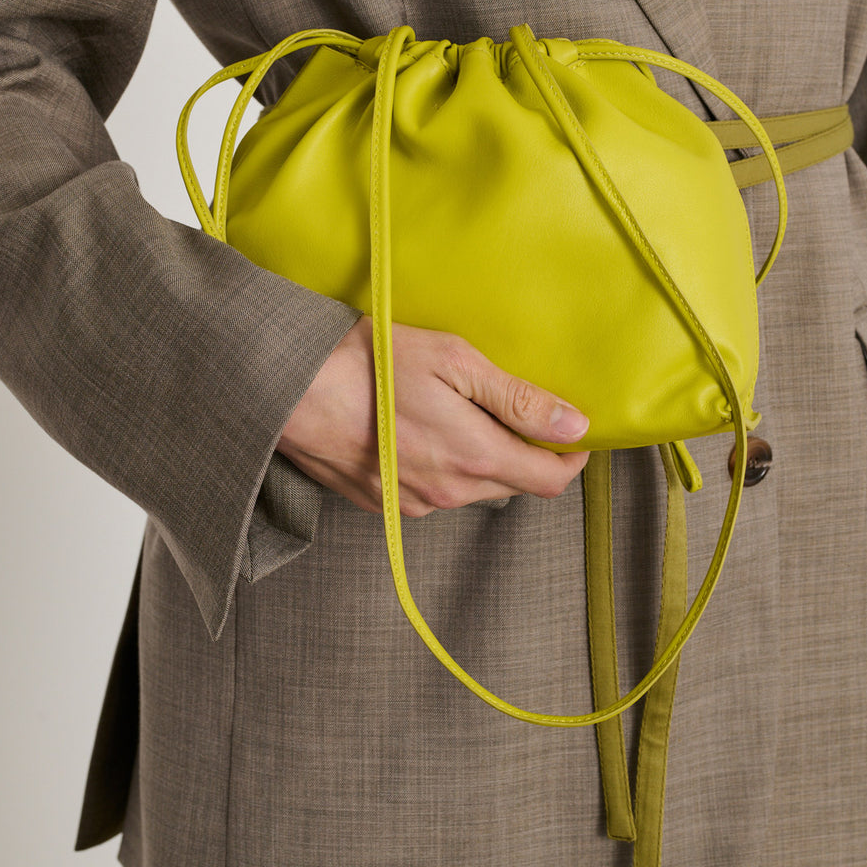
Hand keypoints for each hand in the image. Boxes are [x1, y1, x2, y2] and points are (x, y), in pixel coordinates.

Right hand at [276, 315, 590, 516]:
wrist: (291, 388)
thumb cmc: (371, 364)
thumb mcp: (455, 362)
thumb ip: (518, 400)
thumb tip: (575, 426)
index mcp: (473, 458)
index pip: (548, 480)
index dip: (571, 458)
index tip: (574, 433)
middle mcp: (447, 493)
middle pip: (511, 485)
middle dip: (525, 454)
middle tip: (517, 410)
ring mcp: (412, 504)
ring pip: (471, 489)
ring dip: (480, 459)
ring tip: (462, 412)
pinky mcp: (382, 504)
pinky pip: (432, 491)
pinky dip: (442, 465)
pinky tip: (420, 428)